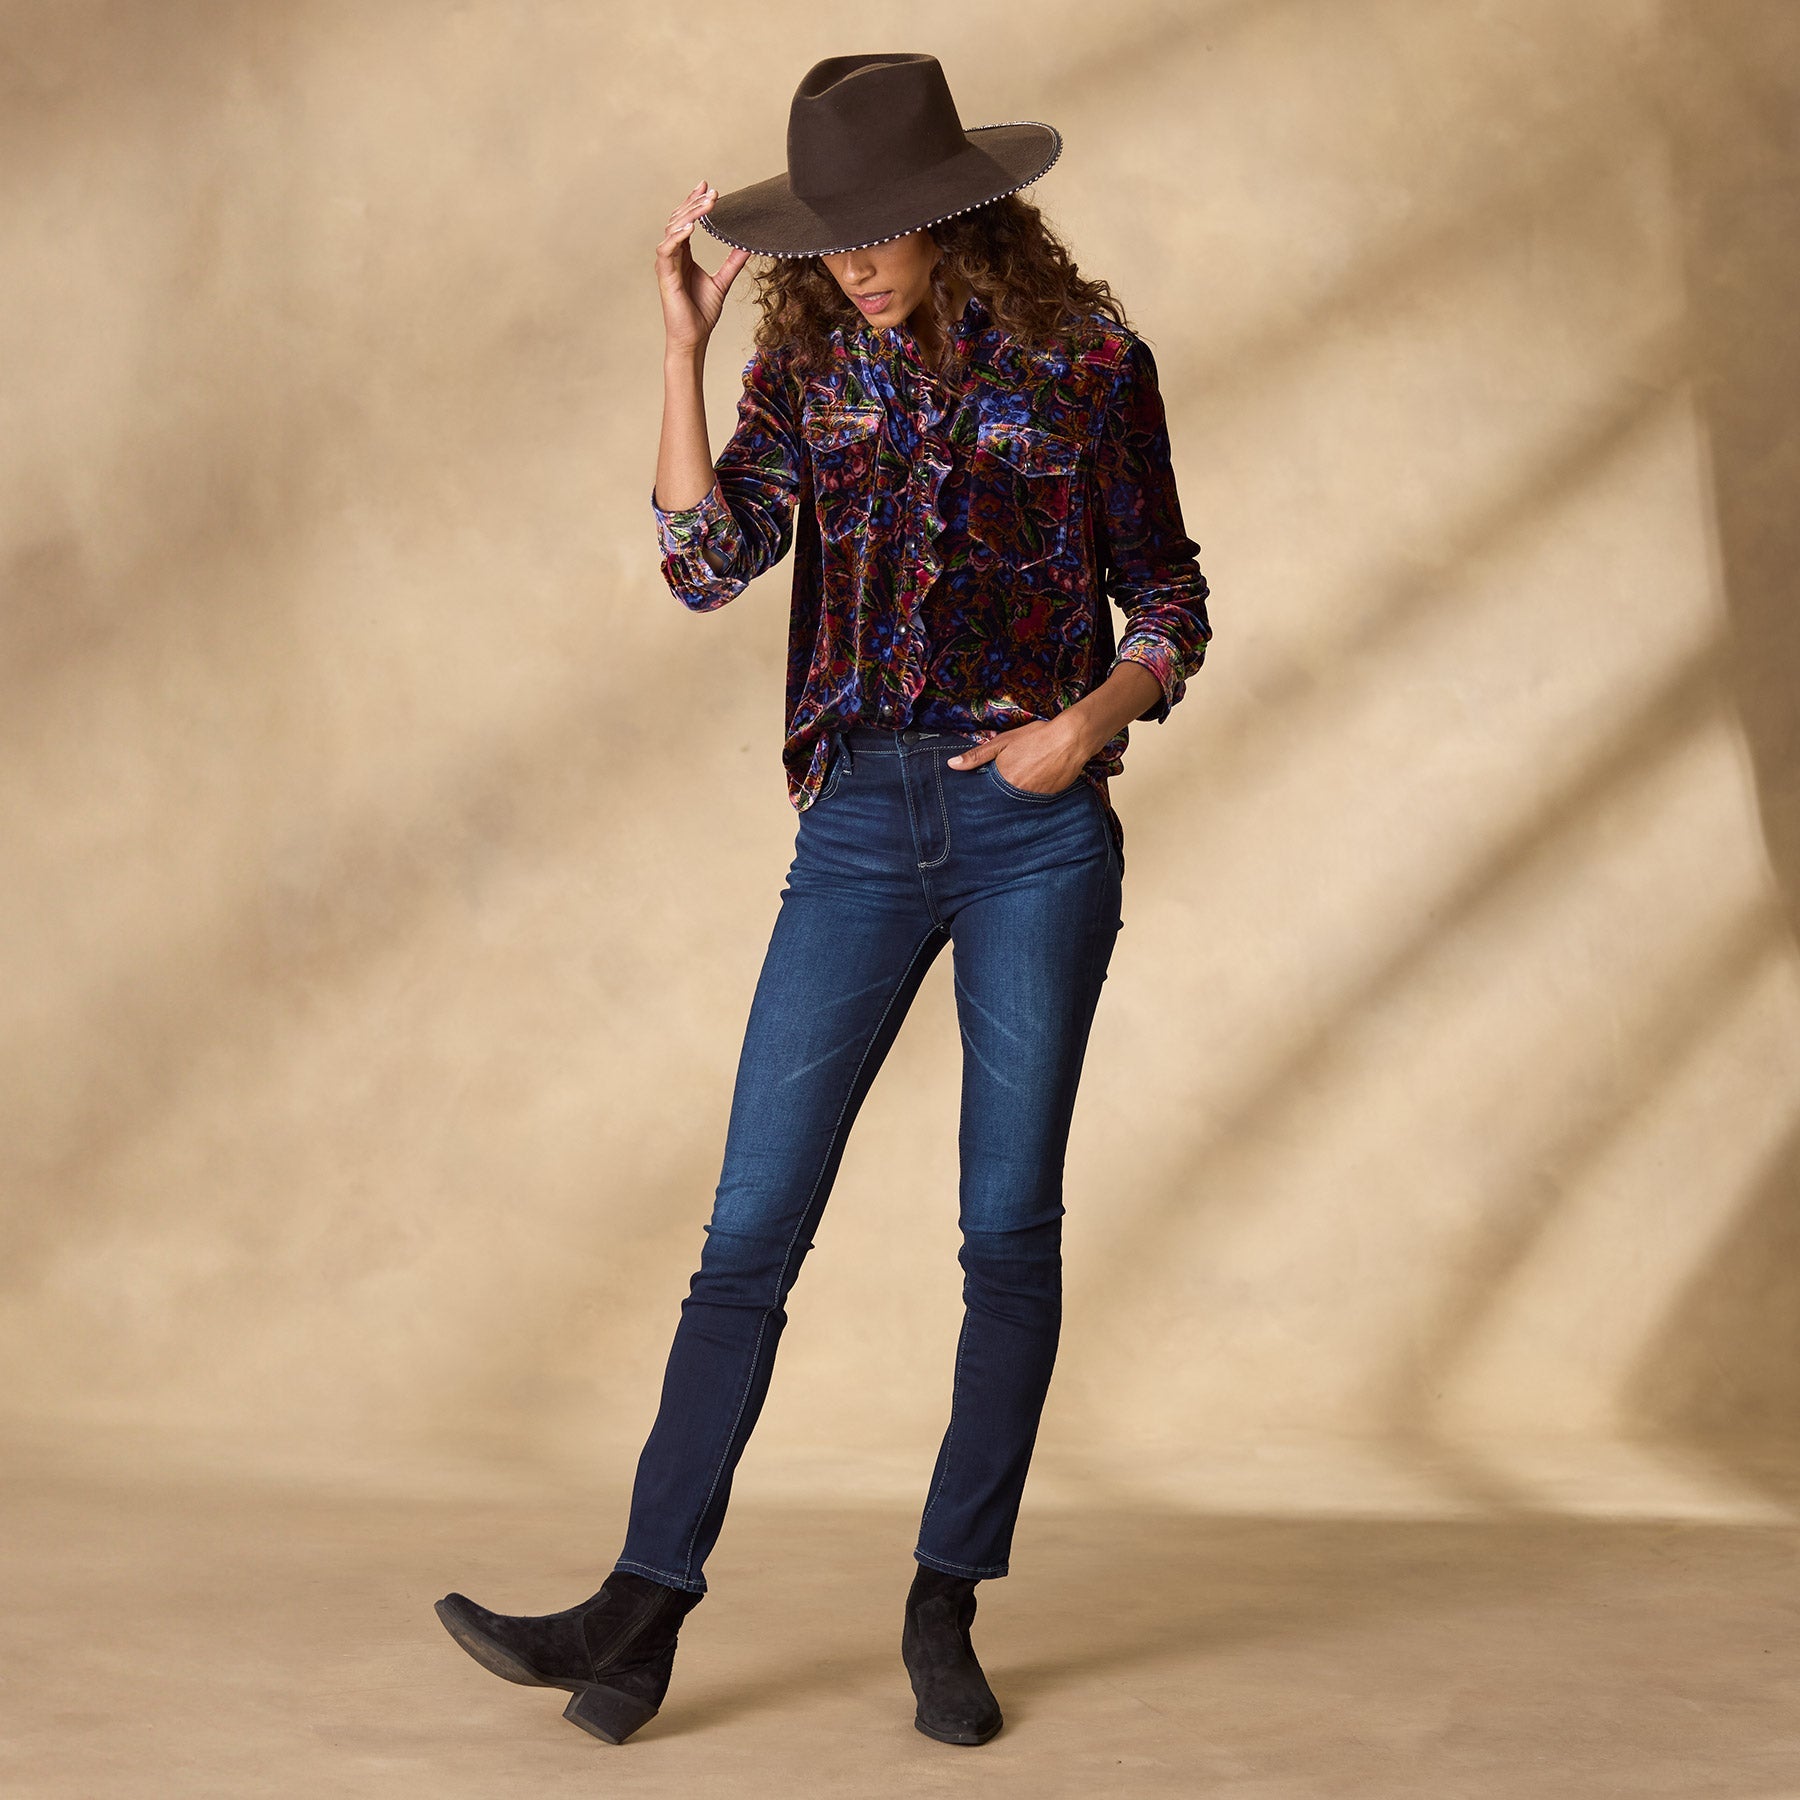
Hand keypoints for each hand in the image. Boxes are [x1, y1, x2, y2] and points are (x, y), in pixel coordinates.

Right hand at [656, 180, 750, 355]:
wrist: (694, 338)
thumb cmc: (702, 313)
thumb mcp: (722, 282)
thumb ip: (733, 262)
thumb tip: (748, 246)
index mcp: (684, 255)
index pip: (686, 221)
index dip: (694, 202)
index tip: (708, 187)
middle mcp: (673, 255)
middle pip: (679, 219)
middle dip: (695, 203)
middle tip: (712, 192)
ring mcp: (667, 264)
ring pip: (673, 229)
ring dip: (689, 214)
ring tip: (707, 204)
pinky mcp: (666, 275)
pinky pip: (668, 249)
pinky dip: (678, 236)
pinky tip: (691, 227)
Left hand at [946, 715, 1093, 793]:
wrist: (1071, 739)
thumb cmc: (1036, 737)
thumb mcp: (1003, 742)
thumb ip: (977, 755)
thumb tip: (952, 765)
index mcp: (1003, 780)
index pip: (986, 797)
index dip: (983, 797)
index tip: (977, 800)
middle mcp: (1017, 793)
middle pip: (1003, 802)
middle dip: (999, 799)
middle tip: (1001, 793)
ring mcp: (1034, 798)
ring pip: (1019, 803)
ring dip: (1016, 798)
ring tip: (1018, 788)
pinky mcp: (1049, 798)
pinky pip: (1035, 802)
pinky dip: (1032, 797)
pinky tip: (1035, 786)